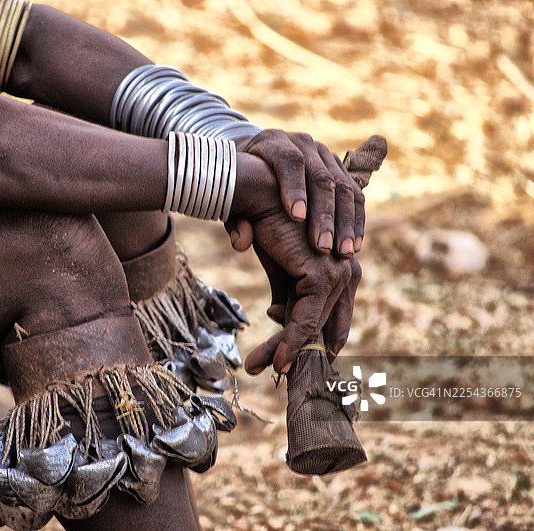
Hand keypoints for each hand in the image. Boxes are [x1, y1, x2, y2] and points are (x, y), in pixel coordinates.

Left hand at [230, 130, 365, 257]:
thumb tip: (241, 242)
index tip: (295, 218)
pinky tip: (354, 245)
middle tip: (322, 247)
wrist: (254, 157)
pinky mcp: (339, 168)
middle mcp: (303, 144)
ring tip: (343, 252)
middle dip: (324, 214)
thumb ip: (234, 217)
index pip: (289, 161)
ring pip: (343, 186)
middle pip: (320, 177)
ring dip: (345, 222)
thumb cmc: (237, 180)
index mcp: (273, 142)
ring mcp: (324, 154)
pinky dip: (355, 221)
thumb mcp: (228, 193)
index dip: (294, 188)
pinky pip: (354, 194)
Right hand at [230, 135, 386, 373]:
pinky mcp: (322, 275)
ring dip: (289, 352)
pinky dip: (292, 342)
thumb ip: (286, 293)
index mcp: (339, 269)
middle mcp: (346, 272)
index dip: (311, 341)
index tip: (290, 360)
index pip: (330, 315)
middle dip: (300, 352)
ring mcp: (337, 274)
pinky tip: (278, 359)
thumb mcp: (278, 267)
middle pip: (326, 325)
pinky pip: (307, 320)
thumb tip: (280, 318)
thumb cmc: (268, 226)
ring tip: (266, 368)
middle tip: (277, 372)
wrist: (258, 198)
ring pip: (315, 327)